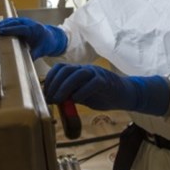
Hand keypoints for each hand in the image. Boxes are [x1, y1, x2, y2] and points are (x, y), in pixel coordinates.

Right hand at [0, 17, 66, 59]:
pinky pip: (11, 22)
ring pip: (11, 21)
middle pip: (13, 22)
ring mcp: (24, 22)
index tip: (1, 31)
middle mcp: (28, 23)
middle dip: (2, 26)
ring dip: (1, 24)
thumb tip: (27, 62)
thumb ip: (34, 55)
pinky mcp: (21, 23)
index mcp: (33, 29)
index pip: (20, 28)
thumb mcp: (41, 50)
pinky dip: (3, 24)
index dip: (10, 29)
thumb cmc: (46, 43)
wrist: (52, 37)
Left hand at [44, 64, 169, 115]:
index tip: (45, 93)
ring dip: (65, 87)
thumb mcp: (82, 97)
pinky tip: (76, 100)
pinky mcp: (106, 81)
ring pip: (78, 74)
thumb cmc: (101, 95)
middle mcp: (85, 69)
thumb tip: (54, 101)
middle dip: (55, 84)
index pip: (60, 68)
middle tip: (50, 99)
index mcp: (78, 71)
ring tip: (59, 100)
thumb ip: (70, 96)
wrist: (125, 94)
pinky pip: (93, 82)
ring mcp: (96, 73)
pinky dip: (82, 91)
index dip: (50, 79)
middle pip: (66, 70)